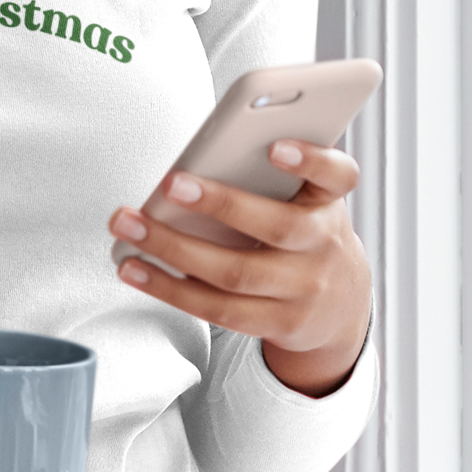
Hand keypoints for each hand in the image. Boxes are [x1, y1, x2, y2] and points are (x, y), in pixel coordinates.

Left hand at [108, 141, 372, 396]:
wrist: (340, 305)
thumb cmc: (304, 231)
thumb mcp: (303, 199)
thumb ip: (268, 178)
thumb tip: (198, 161)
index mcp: (328, 202)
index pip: (338, 176)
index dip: (311, 160)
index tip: (276, 146)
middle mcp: (323, 246)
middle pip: (277, 226)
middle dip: (221, 203)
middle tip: (171, 184)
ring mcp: (303, 290)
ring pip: (235, 273)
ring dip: (174, 248)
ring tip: (131, 226)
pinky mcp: (277, 324)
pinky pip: (217, 309)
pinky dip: (169, 289)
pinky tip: (135, 269)